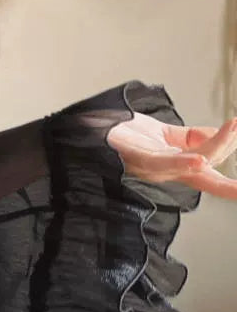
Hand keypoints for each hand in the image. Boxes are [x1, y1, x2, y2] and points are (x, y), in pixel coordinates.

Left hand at [107, 113, 236, 198]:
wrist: (89, 126)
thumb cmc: (123, 132)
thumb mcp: (163, 133)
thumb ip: (190, 137)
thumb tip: (219, 134)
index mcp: (172, 166)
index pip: (208, 177)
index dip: (229, 184)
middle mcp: (163, 172)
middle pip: (204, 175)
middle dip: (227, 178)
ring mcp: (149, 167)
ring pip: (190, 164)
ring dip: (215, 148)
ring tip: (233, 130)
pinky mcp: (135, 157)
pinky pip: (162, 163)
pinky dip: (182, 162)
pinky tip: (198, 162)